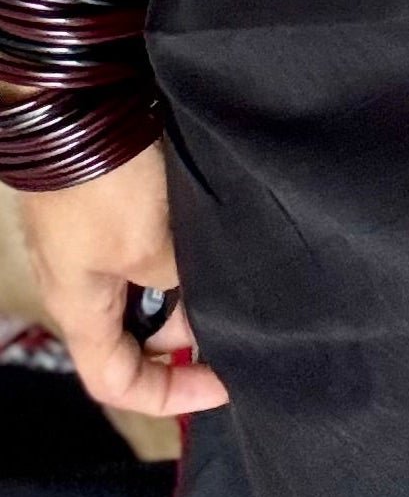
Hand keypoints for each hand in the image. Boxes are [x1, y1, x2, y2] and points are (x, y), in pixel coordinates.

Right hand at [22, 144, 227, 416]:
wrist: (79, 101)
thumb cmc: (105, 184)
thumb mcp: (150, 247)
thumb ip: (179, 286)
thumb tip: (202, 312)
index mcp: (81, 307)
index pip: (116, 381)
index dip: (168, 395)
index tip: (224, 384)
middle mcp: (85, 280)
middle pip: (137, 335)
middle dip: (187, 336)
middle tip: (242, 322)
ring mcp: (98, 238)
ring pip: (150, 287)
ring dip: (191, 287)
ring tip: (240, 277)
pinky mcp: (115, 201)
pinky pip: (154, 245)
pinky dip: (186, 251)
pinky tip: (223, 235)